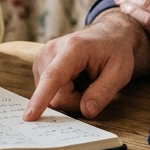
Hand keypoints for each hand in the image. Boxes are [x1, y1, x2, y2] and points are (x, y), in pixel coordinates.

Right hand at [23, 10, 149, 120]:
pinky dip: (62, 92)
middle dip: (75, 101)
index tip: (29, 116)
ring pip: (50, 96)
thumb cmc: (115, 51)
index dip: (41, 98)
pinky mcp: (39, 64)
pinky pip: (47, 91)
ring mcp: (42, 56)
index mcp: (73, 48)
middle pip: (55, 95)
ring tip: (84, 81)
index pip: (53, 77)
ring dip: (69, 97)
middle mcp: (51, 50)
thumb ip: (103, 93)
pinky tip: (73, 79)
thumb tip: (86, 112)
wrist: (107, 33)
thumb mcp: (120, 72)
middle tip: (94, 87)